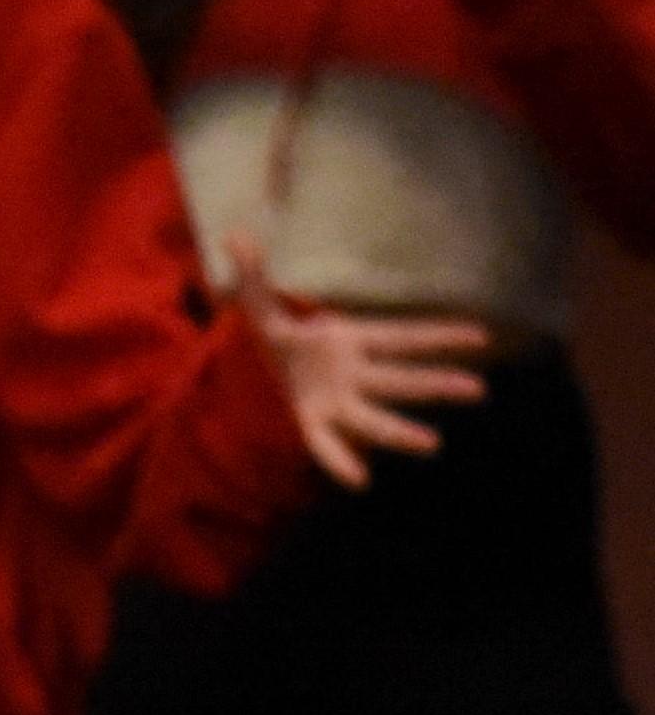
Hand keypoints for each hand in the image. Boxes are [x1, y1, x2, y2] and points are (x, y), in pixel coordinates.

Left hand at [244, 284, 488, 488]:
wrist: (256, 369)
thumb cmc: (275, 334)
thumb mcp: (257, 303)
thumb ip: (250, 273)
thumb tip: (233, 233)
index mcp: (348, 340)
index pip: (401, 336)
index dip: (439, 334)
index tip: (481, 335)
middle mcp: (352, 373)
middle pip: (398, 379)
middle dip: (435, 383)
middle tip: (478, 389)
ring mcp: (337, 400)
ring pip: (373, 417)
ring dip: (399, 431)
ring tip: (432, 444)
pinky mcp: (313, 421)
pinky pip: (327, 444)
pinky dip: (339, 461)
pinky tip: (358, 481)